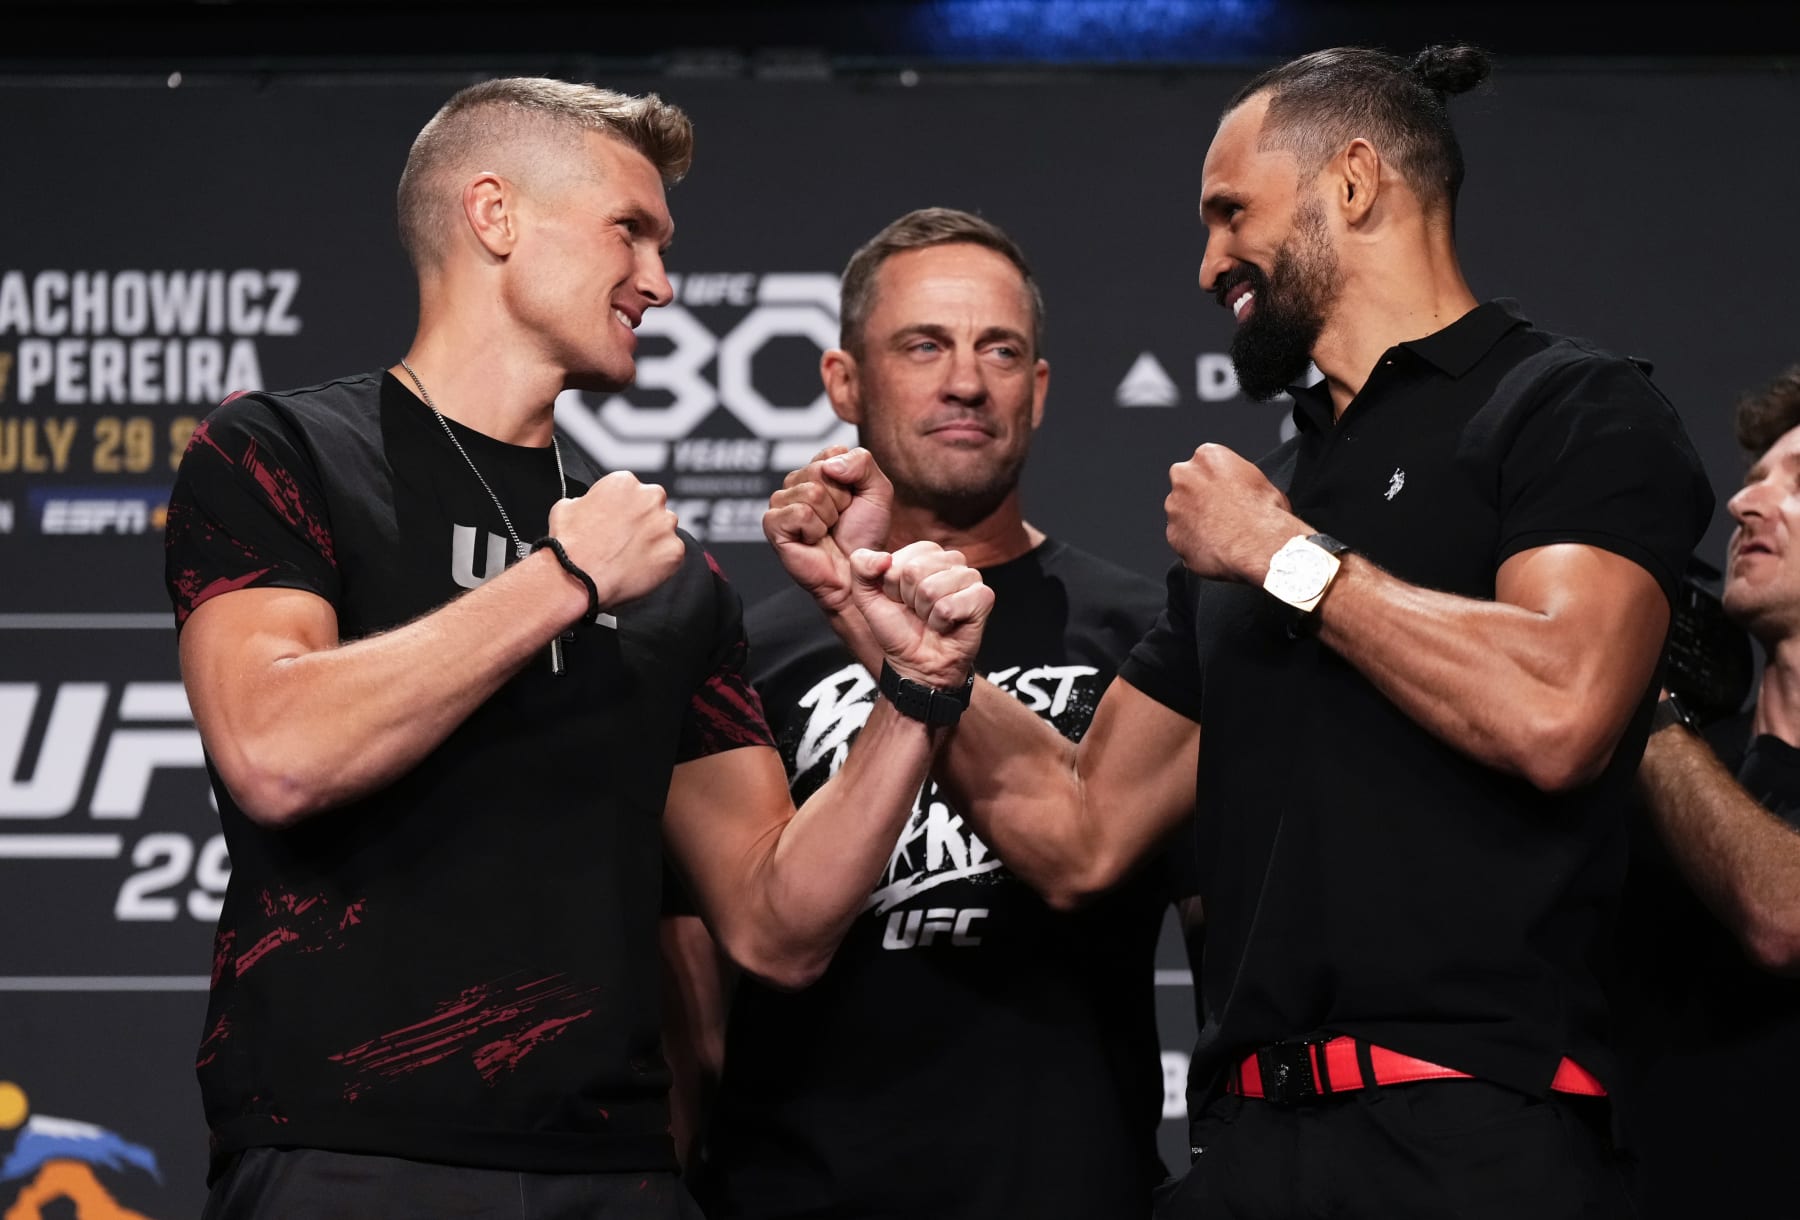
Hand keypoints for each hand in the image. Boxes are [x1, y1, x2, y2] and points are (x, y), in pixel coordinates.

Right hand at [548, 471, 684, 606]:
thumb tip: (590, 505)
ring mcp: (665, 525)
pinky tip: (638, 569)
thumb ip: (588, 500)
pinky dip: (660, 563)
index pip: (633, 491)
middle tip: (625, 540)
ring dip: (653, 540)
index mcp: (625, 482)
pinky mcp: (674, 551)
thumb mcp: (567, 506)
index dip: (624, 509)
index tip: (617, 522)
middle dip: (643, 521)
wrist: (576, 578)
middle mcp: (651, 498)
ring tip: (629, 557)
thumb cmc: (569, 544)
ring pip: (665, 530)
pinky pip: (672, 555)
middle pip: (654, 506)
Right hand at [763, 446, 892, 613]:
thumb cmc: (864, 535)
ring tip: (827, 530)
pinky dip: (814, 530)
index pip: (833, 453)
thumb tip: (829, 466)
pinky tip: (813, 539)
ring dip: (829, 517)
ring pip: (812, 493)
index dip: (851, 481)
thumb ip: (862, 463)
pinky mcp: (772, 524)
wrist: (855, 573)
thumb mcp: (878, 491)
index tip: (852, 502)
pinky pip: (799, 513)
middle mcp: (796, 481)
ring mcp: (781, 502)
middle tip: (839, 520)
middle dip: (840, 500)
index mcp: (819, 469)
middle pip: (821, 471)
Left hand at [849, 540, 992, 689]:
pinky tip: (947, 625)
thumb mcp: (867, 596)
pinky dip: (942, 623)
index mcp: (924, 554)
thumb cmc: (898, 629)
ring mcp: (970, 577)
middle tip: (916, 612)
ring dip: (925, 613)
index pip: (900, 558)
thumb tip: (884, 557)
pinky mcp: (984, 597)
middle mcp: (950, 561)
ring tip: (931, 618)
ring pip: (932, 589)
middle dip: (908, 599)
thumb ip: (861, 566)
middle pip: (914, 571)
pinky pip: (950, 606)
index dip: (892, 585)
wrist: (917, 664)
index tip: (900, 600)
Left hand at [1165, 443, 1302, 582]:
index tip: (1227, 493)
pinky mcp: (1172, 534)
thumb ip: (1239, 480)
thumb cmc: (1265, 513)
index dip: (1218, 481)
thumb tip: (1242, 491)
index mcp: (1208, 455)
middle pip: (1187, 485)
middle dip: (1199, 498)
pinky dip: (1193, 544)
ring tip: (1221, 536)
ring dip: (1195, 522)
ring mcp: (1174, 507)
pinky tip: (1215, 550)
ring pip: (1181, 513)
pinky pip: (1181, 539)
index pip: (1206, 463)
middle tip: (1221, 514)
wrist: (1257, 545)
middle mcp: (1184, 477)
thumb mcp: (1262, 482)